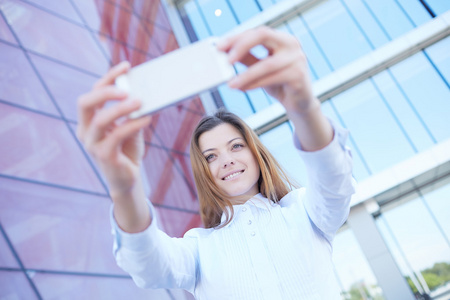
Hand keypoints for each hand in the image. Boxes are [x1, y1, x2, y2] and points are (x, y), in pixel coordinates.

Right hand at [76, 61, 151, 196]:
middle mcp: (85, 130)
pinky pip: (116, 135)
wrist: (127, 179)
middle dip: (105, 92)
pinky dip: (132, 124)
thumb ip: (131, 113)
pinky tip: (146, 118)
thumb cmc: (127, 150)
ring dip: (121, 108)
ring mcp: (92, 144)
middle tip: (126, 88)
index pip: (94, 92)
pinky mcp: (104, 155)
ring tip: (140, 101)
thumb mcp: (129, 128)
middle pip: (86, 103)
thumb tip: (144, 93)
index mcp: (89, 120)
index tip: (126, 66)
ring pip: (100, 119)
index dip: (109, 77)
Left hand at [217, 26, 315, 113]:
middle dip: (241, 46)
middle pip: (263, 35)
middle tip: (226, 60)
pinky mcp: (298, 76)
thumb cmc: (279, 83)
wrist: (299, 103)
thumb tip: (224, 53)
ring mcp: (297, 59)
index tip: (219, 47)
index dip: (236, 38)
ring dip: (245, 75)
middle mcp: (291, 44)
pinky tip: (243, 88)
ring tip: (231, 84)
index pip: (257, 32)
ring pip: (266, 64)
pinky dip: (255, 84)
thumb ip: (245, 59)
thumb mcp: (260, 68)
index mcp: (281, 38)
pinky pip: (272, 79)